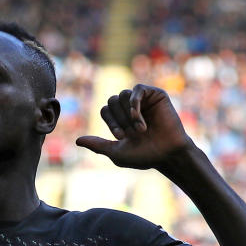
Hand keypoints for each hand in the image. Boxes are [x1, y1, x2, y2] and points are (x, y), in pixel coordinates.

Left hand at [76, 85, 193, 169]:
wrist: (167, 154)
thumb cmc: (144, 155)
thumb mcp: (116, 152)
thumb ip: (98, 145)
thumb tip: (77, 141)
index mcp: (121, 119)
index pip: (105, 110)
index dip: (110, 122)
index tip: (121, 137)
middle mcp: (131, 108)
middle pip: (111, 100)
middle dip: (118, 119)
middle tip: (130, 134)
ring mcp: (143, 100)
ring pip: (122, 95)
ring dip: (128, 115)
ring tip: (140, 130)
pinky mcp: (155, 95)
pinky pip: (137, 89)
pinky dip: (134, 103)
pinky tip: (137, 116)